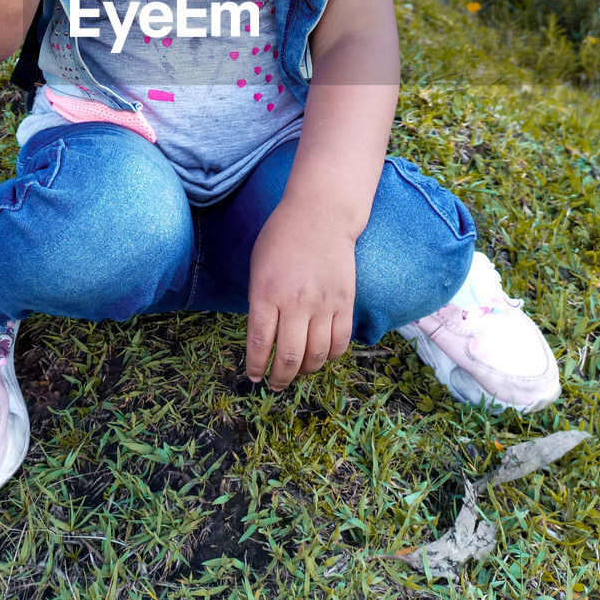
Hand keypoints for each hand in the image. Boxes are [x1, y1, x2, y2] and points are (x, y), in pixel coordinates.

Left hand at [245, 201, 357, 390]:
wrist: (320, 215)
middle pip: (289, 357)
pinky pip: (341, 342)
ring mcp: (323, 303)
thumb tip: (264, 338)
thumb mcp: (258, 267)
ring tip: (297, 372)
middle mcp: (296, 302)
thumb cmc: (282, 238)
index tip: (254, 377)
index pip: (259, 343)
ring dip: (305, 371)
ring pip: (317, 355)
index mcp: (267, 293)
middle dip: (279, 379)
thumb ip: (259, 302)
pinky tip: (321, 356)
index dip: (256, 366)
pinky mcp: (345, 302)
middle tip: (275, 384)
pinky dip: (331, 357)